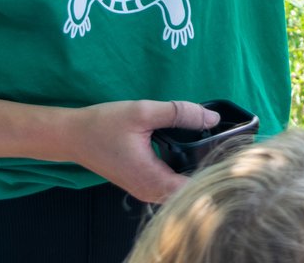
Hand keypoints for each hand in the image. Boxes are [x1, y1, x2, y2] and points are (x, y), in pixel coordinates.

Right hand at [69, 99, 219, 203]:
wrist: (73, 135)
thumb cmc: (103, 125)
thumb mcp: (143, 112)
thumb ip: (179, 113)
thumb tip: (212, 117)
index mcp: (152, 180)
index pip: (197, 188)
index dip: (215, 170)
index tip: (229, 151)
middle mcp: (150, 192)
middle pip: (192, 189)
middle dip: (208, 167)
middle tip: (224, 142)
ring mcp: (145, 190)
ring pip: (181, 186)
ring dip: (195, 167)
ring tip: (208, 141)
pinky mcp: (142, 183)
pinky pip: (170, 181)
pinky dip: (181, 167)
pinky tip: (187, 147)